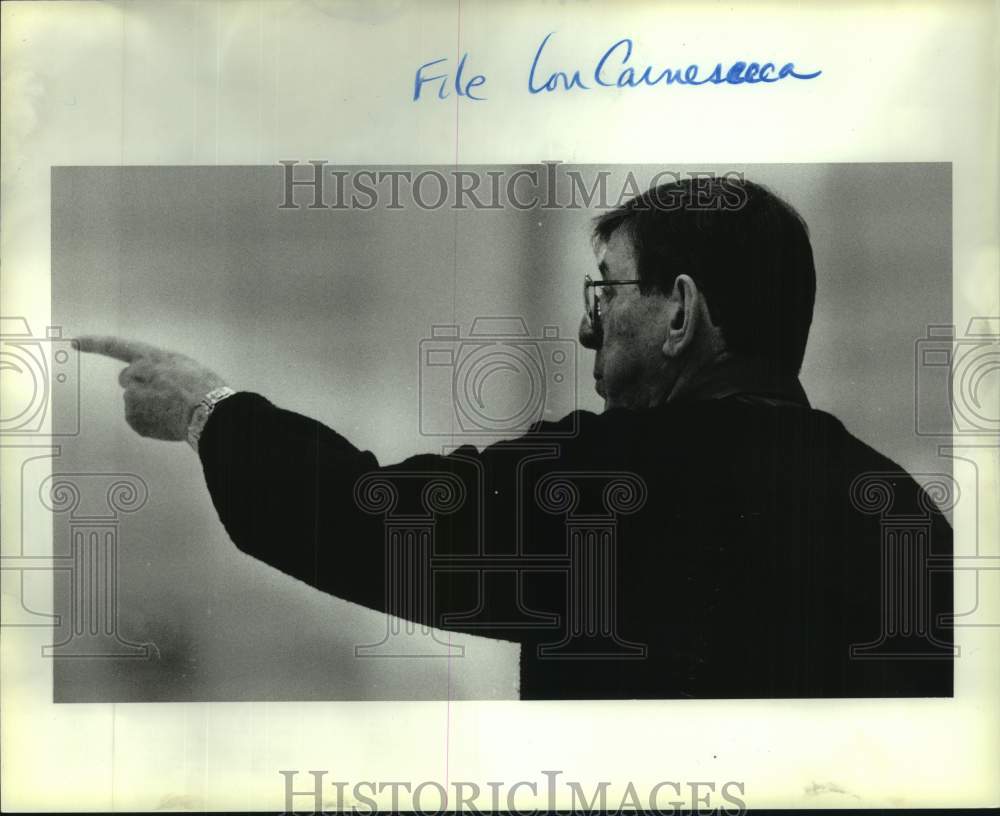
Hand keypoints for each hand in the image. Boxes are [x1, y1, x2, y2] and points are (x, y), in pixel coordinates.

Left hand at [75, 336, 227, 440]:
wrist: (209, 413)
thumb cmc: (205, 389)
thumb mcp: (185, 366)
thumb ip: (162, 368)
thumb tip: (153, 380)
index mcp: (152, 358)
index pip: (117, 347)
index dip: (95, 344)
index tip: (76, 342)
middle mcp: (138, 375)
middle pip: (127, 379)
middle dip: (140, 386)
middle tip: (165, 395)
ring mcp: (134, 398)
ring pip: (134, 401)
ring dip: (148, 406)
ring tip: (173, 411)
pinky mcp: (134, 419)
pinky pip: (138, 420)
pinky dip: (150, 422)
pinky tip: (168, 421)